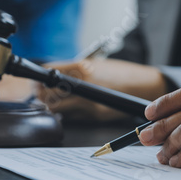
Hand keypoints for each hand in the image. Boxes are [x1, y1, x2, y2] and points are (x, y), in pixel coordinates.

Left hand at [36, 58, 168, 121]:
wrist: (143, 85)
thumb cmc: (120, 72)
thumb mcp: (95, 64)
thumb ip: (74, 70)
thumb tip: (51, 77)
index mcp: (83, 67)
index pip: (50, 73)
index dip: (39, 79)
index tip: (37, 82)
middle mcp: (84, 84)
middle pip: (49, 93)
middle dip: (41, 95)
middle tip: (39, 94)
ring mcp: (89, 101)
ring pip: (58, 108)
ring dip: (52, 106)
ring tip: (52, 102)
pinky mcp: (95, 114)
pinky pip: (73, 115)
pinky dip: (67, 113)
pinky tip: (69, 108)